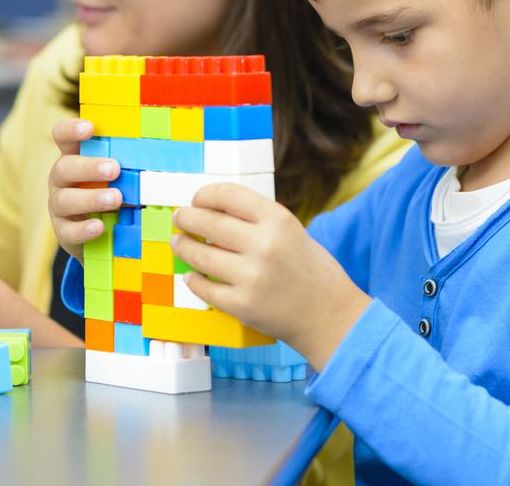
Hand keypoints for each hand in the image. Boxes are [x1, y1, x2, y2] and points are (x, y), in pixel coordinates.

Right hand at [47, 118, 121, 261]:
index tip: (89, 128)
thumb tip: (167, 153)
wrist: (98, 234)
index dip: (71, 130)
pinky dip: (84, 229)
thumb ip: (131, 164)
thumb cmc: (112, 192)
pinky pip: (68, 230)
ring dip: (91, 198)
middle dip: (89, 167)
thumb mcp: (120, 175)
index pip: (62, 136)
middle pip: (64, 167)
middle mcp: (62, 179)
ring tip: (115, 199)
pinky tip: (99, 227)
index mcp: (74, 157)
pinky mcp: (63, 231)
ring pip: (65, 199)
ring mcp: (59, 205)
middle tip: (114, 169)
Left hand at [170, 183, 370, 368]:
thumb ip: (256, 220)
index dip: (204, 195)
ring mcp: (252, 277)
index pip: (227, 195)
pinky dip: (194, 280)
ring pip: (200, 256)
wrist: (330, 315)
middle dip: (186, 218)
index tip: (196, 200)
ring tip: (179, 243)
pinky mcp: (242, 305)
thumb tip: (210, 210)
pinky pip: (204, 288)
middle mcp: (264, 245)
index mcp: (278, 220)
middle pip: (207, 223)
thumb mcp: (291, 231)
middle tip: (179, 219)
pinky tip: (191, 275)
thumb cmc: (310, 270)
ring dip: (183, 247)